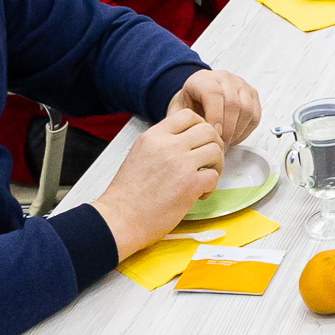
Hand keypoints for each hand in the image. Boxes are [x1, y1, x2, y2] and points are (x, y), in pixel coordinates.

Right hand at [87, 110, 224, 256]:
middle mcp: (168, 146)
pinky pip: (214, 176)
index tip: (200, 141)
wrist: (119, 220)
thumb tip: (185, 141)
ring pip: (216, 151)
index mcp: (153, 136)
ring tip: (205, 178)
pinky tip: (199, 194)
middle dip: (214, 144)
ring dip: (216, 165)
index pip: (188, 115)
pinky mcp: (189, 184)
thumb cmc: (127, 195)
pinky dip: (211, 186)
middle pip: (208, 130)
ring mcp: (180, 164)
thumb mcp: (139, 155)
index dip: (201, 126)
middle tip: (208, 160)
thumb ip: (161, 144)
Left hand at [167, 69, 261, 145]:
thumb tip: (191, 137)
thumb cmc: (188, 104)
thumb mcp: (177, 111)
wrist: (197, 95)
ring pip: (246, 109)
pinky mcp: (252, 95)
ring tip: (226, 143)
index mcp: (203, 79)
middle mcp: (224, 78)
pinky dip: (246, 131)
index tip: (214, 133)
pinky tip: (234, 138)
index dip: (215, 115)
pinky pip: (255, 115)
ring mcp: (241, 85)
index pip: (214, 93)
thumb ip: (182, 122)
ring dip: (237, 131)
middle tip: (219, 144)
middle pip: (233, 103)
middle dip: (227, 129)